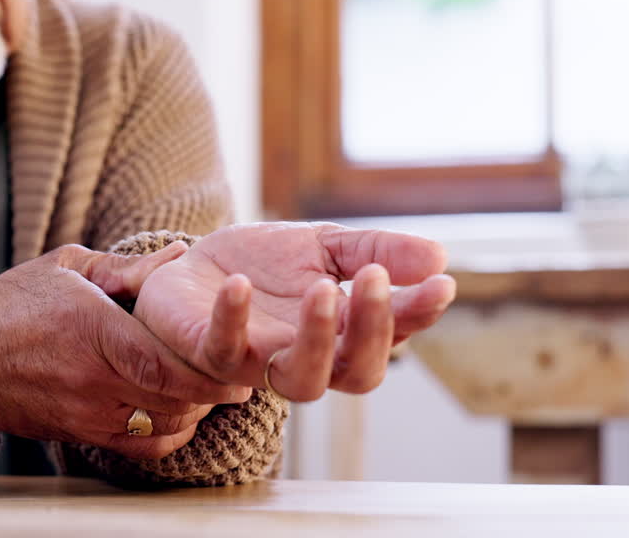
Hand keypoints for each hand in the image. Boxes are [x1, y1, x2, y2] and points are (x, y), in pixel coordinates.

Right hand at [0, 244, 251, 459]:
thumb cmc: (9, 306)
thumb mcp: (64, 267)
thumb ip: (125, 266)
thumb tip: (180, 255)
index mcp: (89, 329)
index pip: (161, 360)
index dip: (207, 365)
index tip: (237, 356)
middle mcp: (91, 378)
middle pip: (173, 396)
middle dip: (214, 387)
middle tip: (240, 371)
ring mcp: (86, 414)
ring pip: (164, 423)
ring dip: (195, 408)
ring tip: (211, 385)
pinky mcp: (81, 436)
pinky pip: (142, 446)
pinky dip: (170, 432)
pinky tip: (179, 409)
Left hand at [134, 222, 456, 400]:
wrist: (187, 267)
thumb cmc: (259, 266)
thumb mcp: (320, 246)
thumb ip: (374, 251)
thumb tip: (439, 258)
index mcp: (340, 332)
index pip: (390, 335)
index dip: (417, 314)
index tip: (441, 284)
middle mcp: (305, 357)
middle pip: (355, 372)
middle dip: (372, 330)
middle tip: (375, 278)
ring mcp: (259, 361)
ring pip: (301, 382)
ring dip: (317, 338)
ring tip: (323, 289)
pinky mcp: (209, 353)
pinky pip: (223, 351)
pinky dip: (233, 318)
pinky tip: (239, 283)